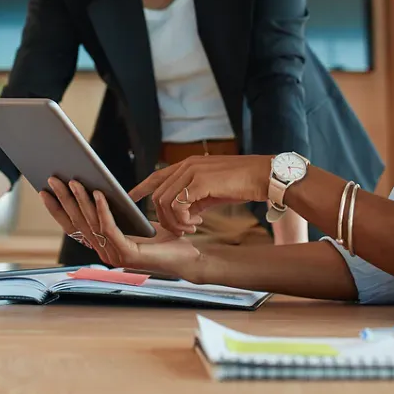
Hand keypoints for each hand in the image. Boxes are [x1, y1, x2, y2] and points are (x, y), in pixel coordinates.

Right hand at [41, 177, 202, 277]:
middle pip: (77, 222)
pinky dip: (103, 209)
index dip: (58, 209)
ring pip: (91, 223)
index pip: (74, 226)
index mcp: (104, 245)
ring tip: (74, 181)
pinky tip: (99, 193)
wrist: (188, 256)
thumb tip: (100, 190)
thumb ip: (119, 213)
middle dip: (64, 199)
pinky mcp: (126, 254)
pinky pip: (109, 228)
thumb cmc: (165, 238)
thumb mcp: (137, 221)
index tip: (46, 190)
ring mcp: (113, 255)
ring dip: (81, 200)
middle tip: (53, 179)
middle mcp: (104, 252)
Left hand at [128, 154, 271, 234]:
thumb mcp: (213, 189)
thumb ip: (195, 197)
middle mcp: (187, 165)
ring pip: (164, 202)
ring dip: (174, 221)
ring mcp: (193, 172)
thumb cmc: (242, 182)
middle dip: (165, 218)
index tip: (129, 198)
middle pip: (158, 195)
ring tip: (191, 227)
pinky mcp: (200, 182)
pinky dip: (183, 219)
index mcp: (189, 164)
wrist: (263, 175)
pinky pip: (178, 205)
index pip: (157, 175)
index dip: (141, 188)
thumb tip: (185, 212)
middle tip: (183, 229)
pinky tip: (197, 222)